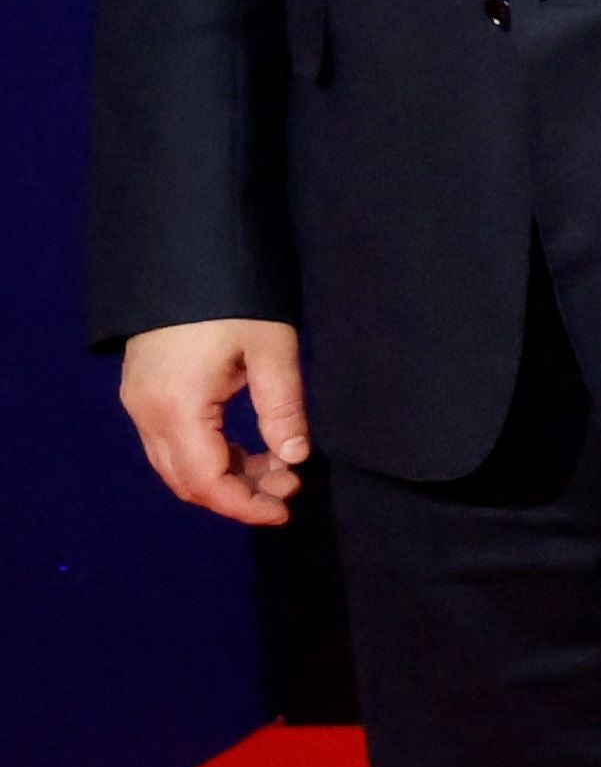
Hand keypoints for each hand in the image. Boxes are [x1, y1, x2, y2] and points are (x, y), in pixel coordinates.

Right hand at [114, 319, 306, 524]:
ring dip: (225, 477)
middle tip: (290, 487)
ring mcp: (139, 404)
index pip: (206, 481)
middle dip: (239, 494)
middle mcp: (146, 414)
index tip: (284, 511)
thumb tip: (296, 457)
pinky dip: (210, 457)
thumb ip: (282, 406)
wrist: (181, 255)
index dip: (244, 505)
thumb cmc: (232, 299)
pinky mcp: (143, 394)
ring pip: (177, 466)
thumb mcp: (271, 348)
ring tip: (278, 468)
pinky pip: (172, 444)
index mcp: (176, 408)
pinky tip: (249, 449)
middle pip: (187, 481)